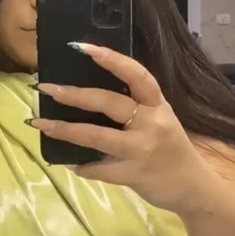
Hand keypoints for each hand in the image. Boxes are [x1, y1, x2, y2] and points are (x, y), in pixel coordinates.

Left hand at [30, 43, 213, 212]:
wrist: (193, 188)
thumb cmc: (171, 150)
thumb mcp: (160, 121)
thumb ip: (135, 108)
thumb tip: (90, 96)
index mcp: (158, 105)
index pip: (137, 75)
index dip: (111, 59)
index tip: (82, 47)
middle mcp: (152, 124)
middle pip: (109, 103)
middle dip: (74, 95)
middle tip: (47, 88)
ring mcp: (142, 150)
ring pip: (97, 136)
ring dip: (65, 130)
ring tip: (41, 124)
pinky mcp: (133, 175)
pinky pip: (99, 169)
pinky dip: (82, 166)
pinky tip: (68, 162)